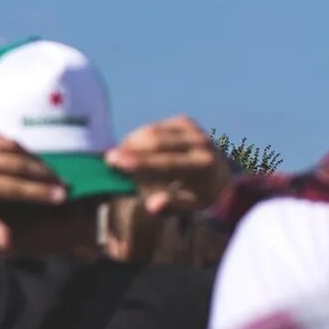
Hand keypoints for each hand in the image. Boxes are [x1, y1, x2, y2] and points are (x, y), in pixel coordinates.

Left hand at [0, 129, 66, 247]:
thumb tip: (9, 243)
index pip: (15, 187)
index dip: (40, 193)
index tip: (62, 196)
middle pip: (18, 164)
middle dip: (43, 173)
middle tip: (62, 181)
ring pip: (11, 147)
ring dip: (32, 157)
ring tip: (47, 169)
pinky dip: (13, 145)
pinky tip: (24, 154)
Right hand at [107, 115, 233, 214]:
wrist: (219, 173)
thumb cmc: (196, 194)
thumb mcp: (188, 207)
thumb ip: (170, 207)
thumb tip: (152, 206)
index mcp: (204, 166)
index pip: (168, 163)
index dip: (140, 162)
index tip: (115, 162)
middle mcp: (202, 143)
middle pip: (157, 143)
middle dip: (130, 149)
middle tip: (109, 159)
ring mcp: (194, 129)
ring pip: (152, 131)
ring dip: (132, 143)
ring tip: (122, 159)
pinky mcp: (185, 122)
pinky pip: (154, 127)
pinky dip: (139, 138)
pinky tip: (134, 151)